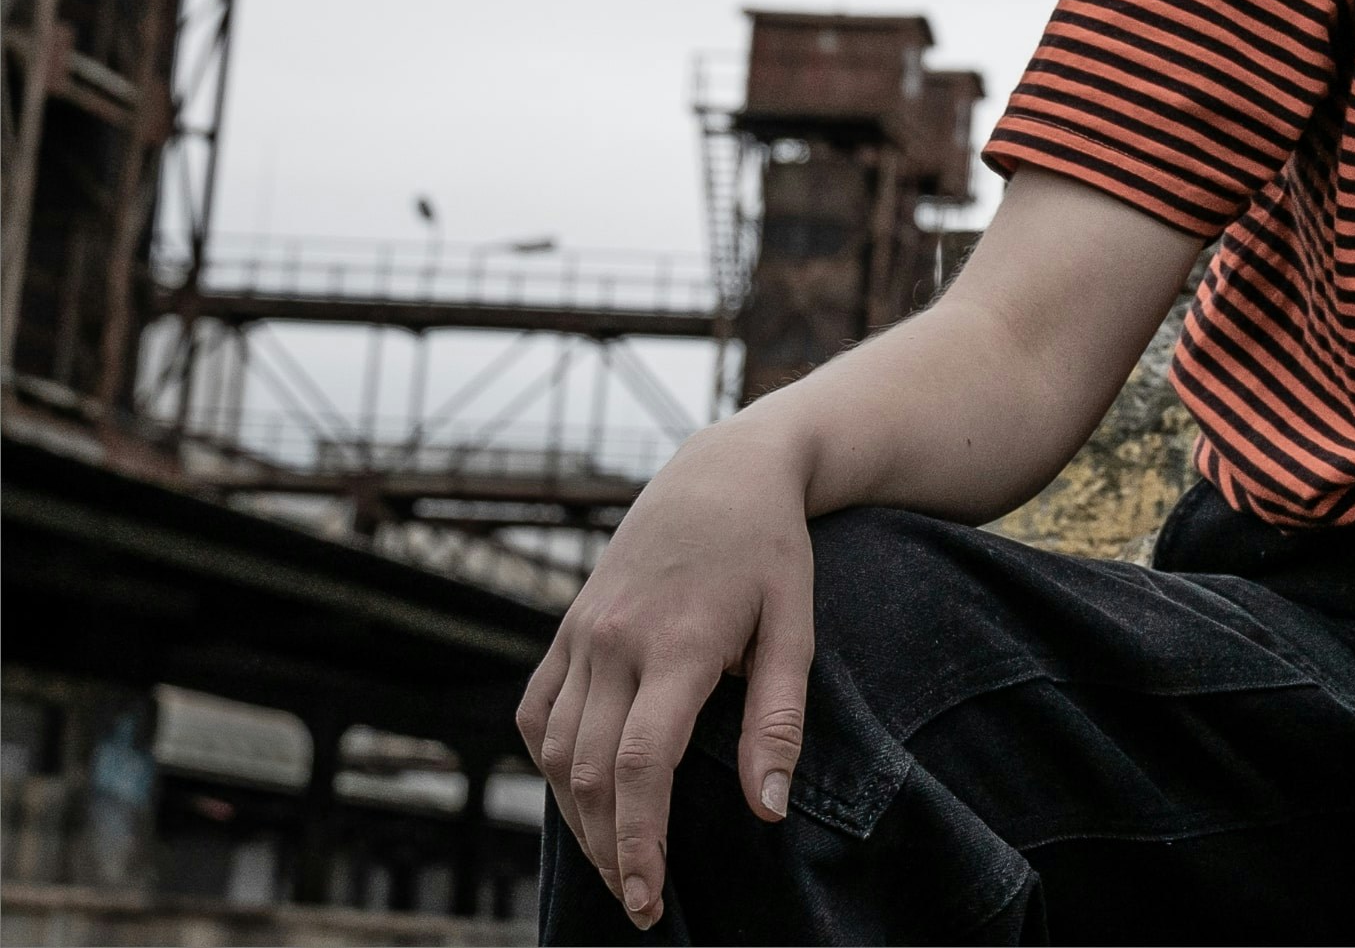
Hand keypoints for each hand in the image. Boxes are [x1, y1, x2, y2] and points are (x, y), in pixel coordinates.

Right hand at [515, 424, 816, 929]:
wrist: (721, 472)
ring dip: (580, 818)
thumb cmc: (772, 550)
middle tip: (638, 903)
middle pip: (593, 771)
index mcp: (676, 643)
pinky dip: (551, 764)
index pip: (642, 764)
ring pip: (558, 752)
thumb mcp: (796, 625)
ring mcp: (580, 634)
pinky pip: (537, 714)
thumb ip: (778, 720)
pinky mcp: (565, 630)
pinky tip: (580, 796)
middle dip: (610, 848)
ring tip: (616, 862)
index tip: (648, 899)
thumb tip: (767, 810)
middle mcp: (614, 641)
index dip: (639, 840)